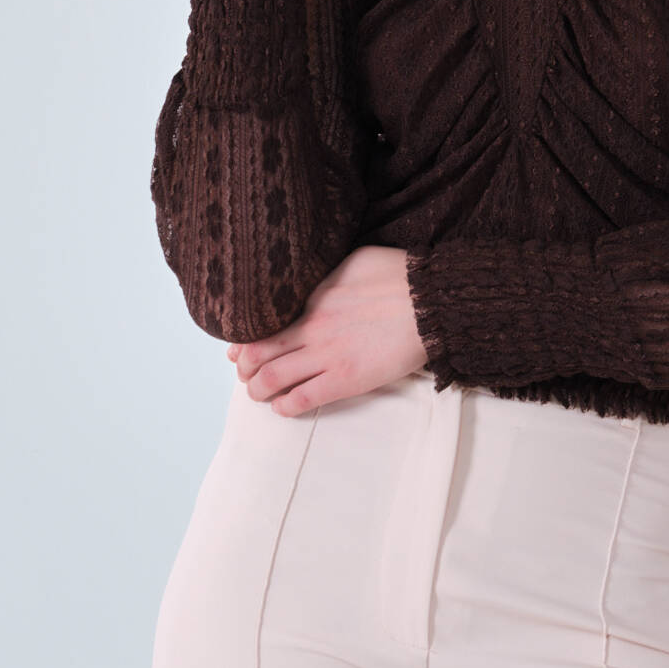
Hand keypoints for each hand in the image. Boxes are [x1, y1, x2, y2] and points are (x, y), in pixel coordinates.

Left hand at [226, 247, 428, 414]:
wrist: (429, 301)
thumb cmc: (397, 275)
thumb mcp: (352, 260)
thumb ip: (325, 273)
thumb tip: (313, 277)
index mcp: (311, 298)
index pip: (262, 323)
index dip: (244, 340)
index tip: (239, 349)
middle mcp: (311, 327)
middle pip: (257, 353)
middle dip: (244, 367)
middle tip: (246, 374)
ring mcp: (327, 355)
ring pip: (272, 378)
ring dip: (258, 390)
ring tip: (259, 393)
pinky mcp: (345, 379)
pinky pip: (303, 398)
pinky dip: (285, 406)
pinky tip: (283, 407)